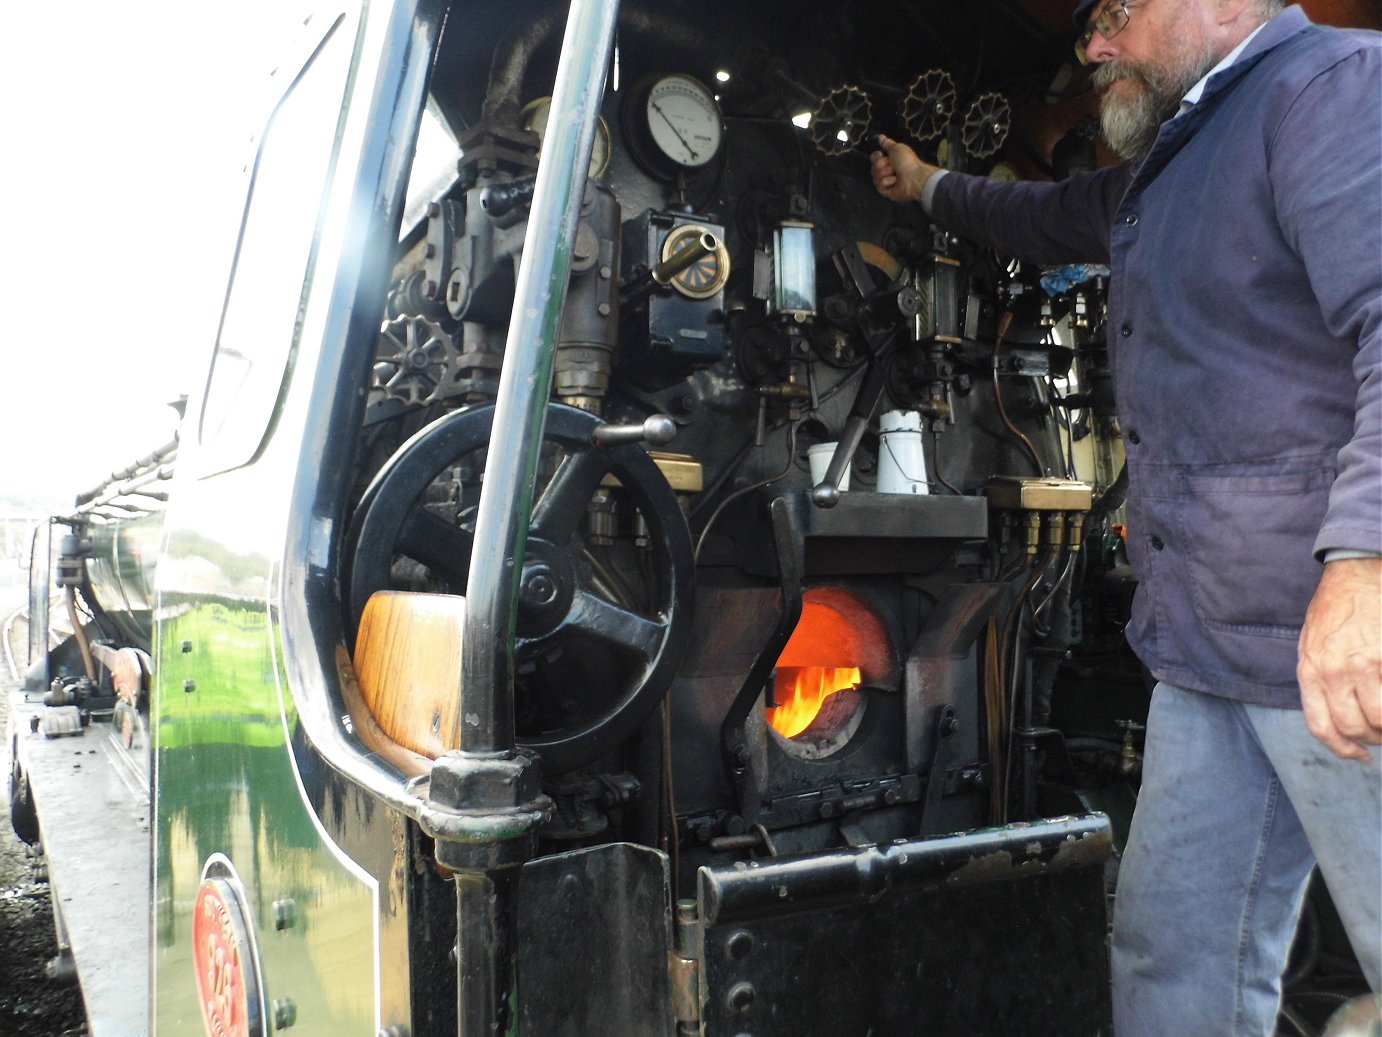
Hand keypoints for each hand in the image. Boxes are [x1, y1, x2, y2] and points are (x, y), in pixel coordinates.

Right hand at [870, 134, 939, 204]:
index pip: (874, 158)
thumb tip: (880, 137)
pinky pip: (879, 186)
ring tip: (894, 174)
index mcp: (890, 160)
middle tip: (892, 165)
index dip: (875, 156)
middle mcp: (888, 171)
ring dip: (884, 173)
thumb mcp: (897, 148)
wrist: (914, 178)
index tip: (881, 154)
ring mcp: (887, 182)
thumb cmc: (908, 162)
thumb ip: (887, 143)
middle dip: (881, 165)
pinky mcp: (887, 191)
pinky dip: (886, 182)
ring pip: (875, 177)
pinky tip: (895, 181)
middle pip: (873, 168)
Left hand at [1297, 556, 1381, 759]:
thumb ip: (1317, 678)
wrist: (1356, 573)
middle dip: (1370, 738)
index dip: (1341, 748)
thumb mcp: (1310, 643)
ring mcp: (1363, 664)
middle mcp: (1332, 670)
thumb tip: (1333, 714)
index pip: (1321, 726)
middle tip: (1380, 733)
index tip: (1358, 754)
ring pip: (1378, 719)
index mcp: (1309, 669)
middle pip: (1351, 727)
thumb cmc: (1334, 609)